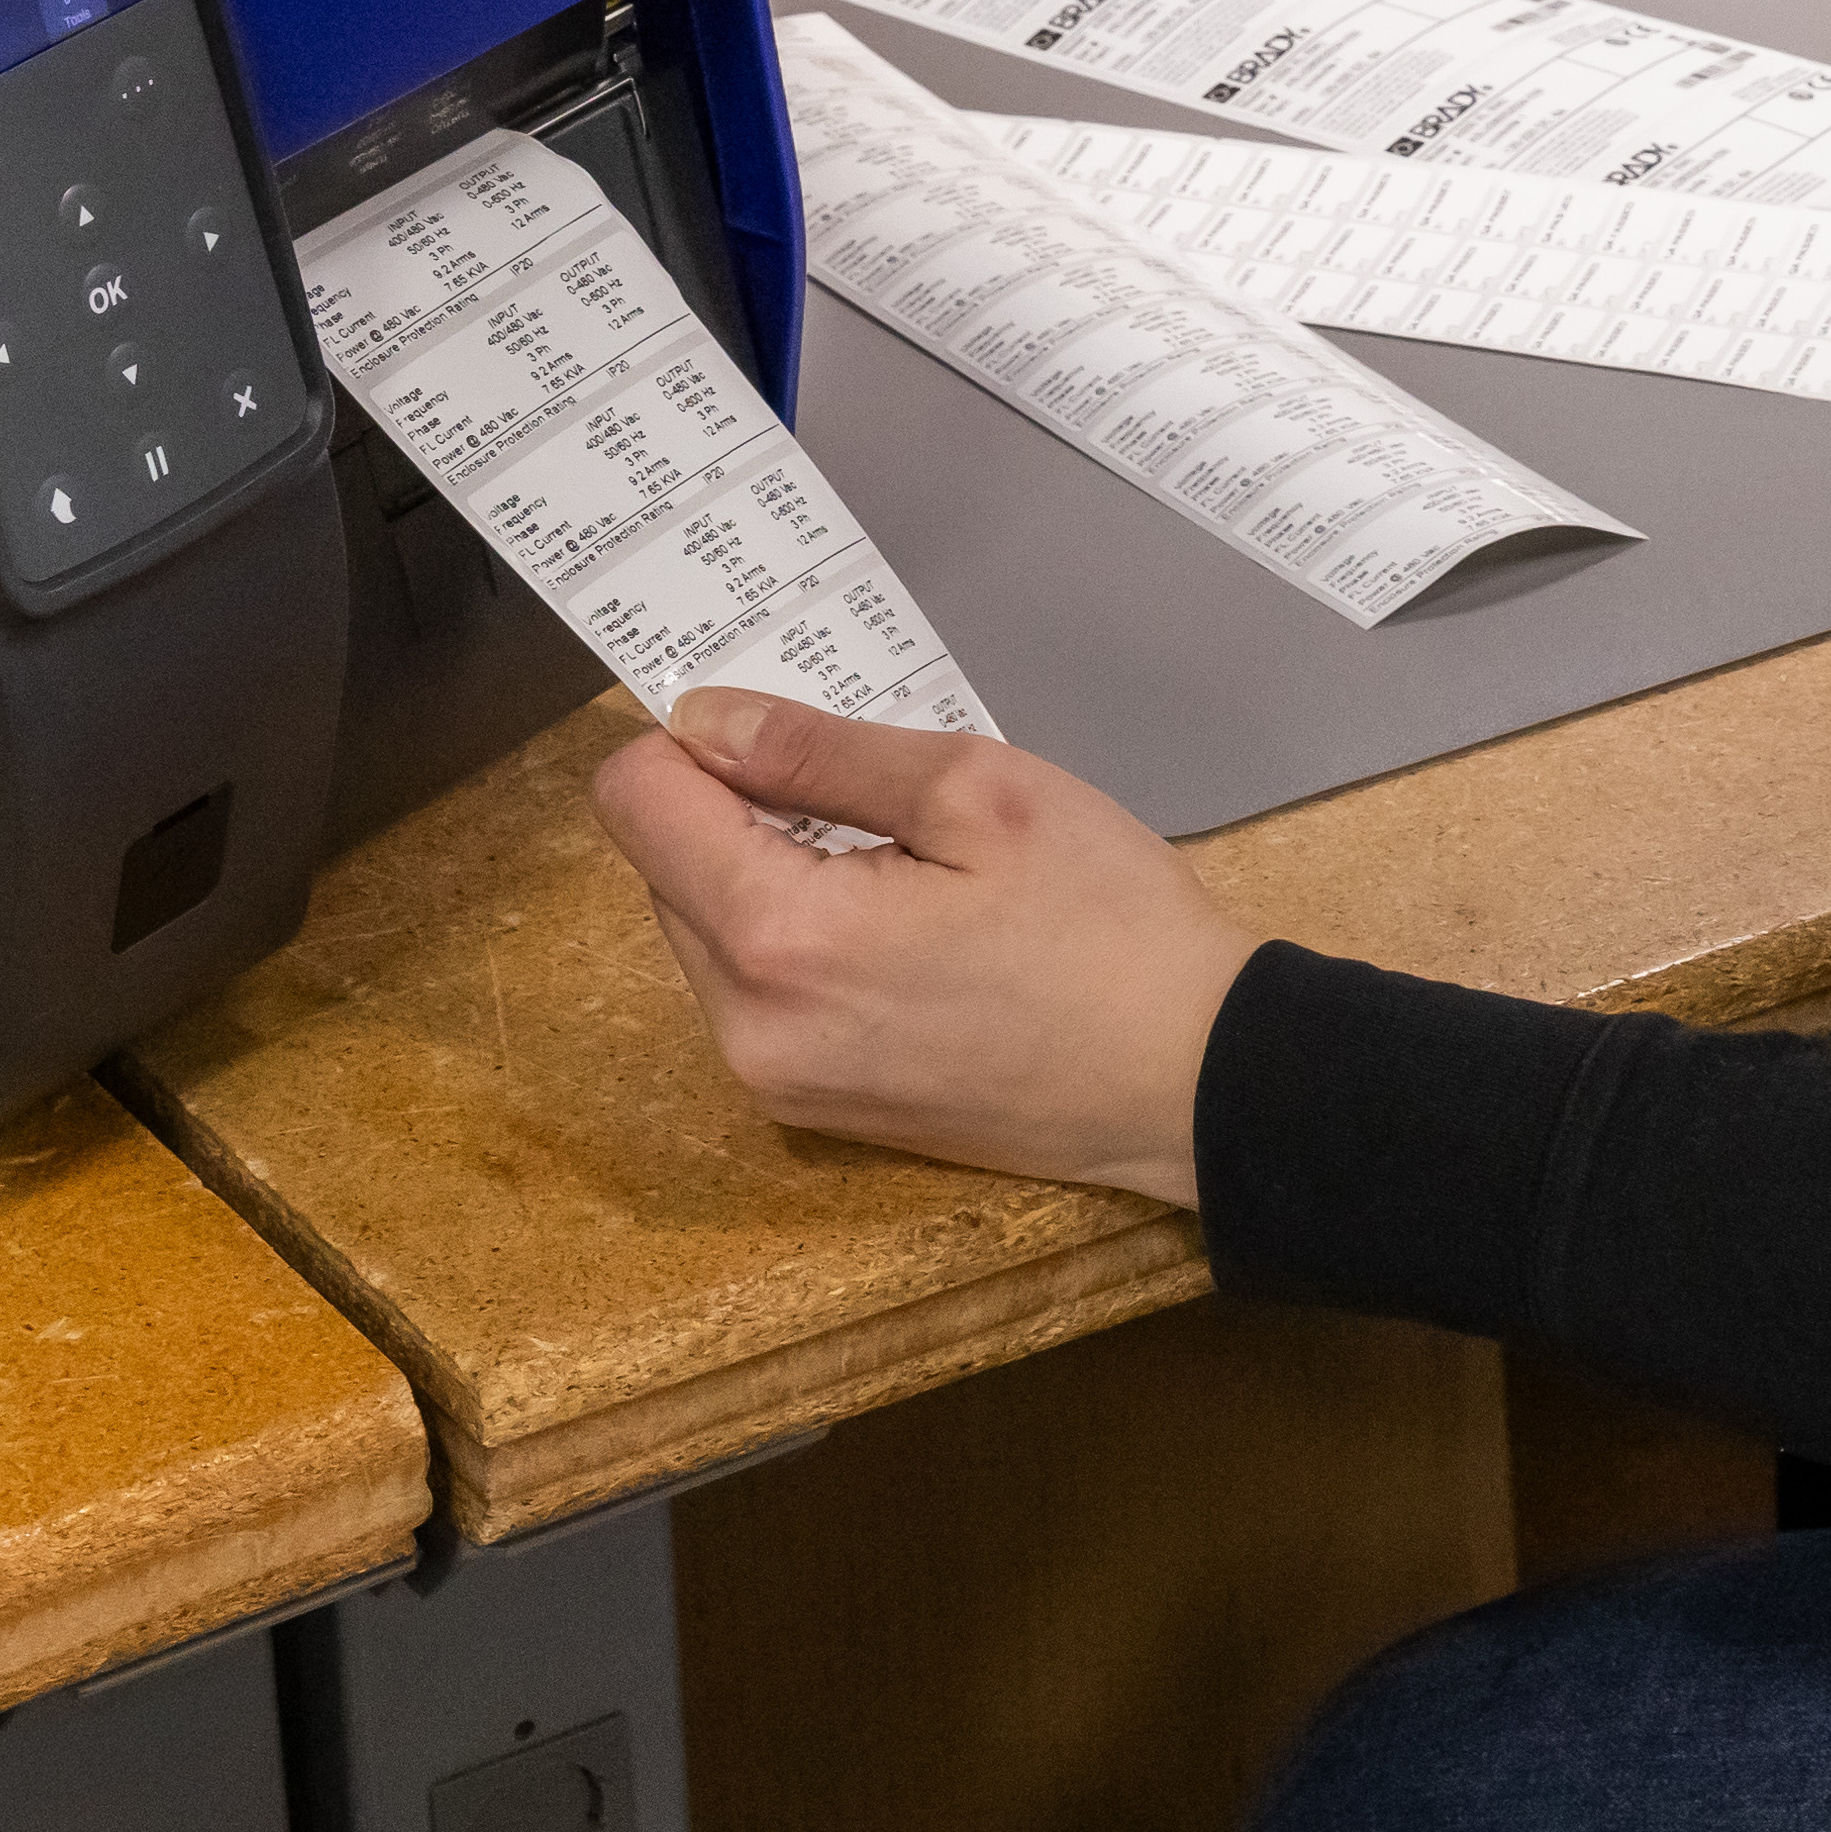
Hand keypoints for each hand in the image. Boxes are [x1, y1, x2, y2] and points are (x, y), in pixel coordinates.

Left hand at [589, 694, 1255, 1203]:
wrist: (1194, 1081)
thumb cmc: (1108, 926)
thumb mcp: (976, 792)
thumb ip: (817, 751)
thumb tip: (704, 721)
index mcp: (777, 938)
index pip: (636, 802)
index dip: (694, 739)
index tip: (782, 727)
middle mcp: (747, 1027)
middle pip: (663, 869)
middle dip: (735, 809)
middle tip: (868, 790)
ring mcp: (778, 1083)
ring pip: (706, 932)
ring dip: (767, 876)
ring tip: (901, 863)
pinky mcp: (815, 1110)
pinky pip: (758, 995)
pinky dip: (800, 942)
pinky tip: (907, 929)